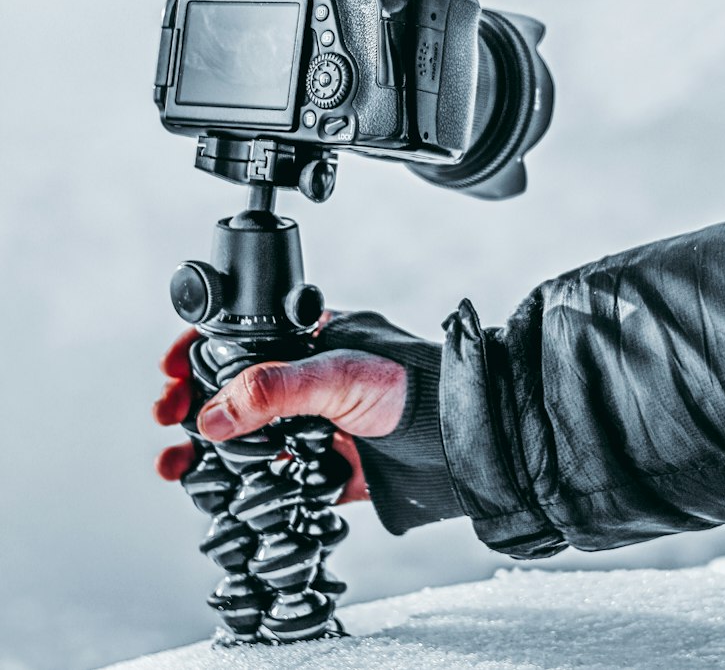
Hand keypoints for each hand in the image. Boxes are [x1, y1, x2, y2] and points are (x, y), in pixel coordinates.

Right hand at [152, 326, 406, 504]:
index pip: (240, 337)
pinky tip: (210, 491)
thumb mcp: (338, 375)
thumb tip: (211, 414)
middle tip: (166, 416)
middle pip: (229, 388)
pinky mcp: (316, 468)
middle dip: (190, 401)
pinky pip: (264, 476)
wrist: (454, 442)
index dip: (199, 350)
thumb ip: (275, 390)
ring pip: (239, 434)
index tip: (171, 368)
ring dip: (200, 447)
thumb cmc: (409, 386)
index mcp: (306, 340)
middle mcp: (303, 380)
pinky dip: (233, 484)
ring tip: (172, 465)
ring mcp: (308, 425)